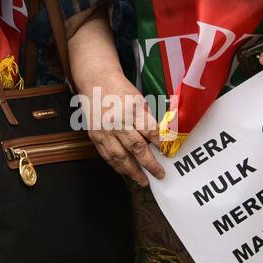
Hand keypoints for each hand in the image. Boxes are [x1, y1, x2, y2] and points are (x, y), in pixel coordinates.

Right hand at [77, 71, 166, 187]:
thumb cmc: (120, 90)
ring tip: (143, 180)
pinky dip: (116, 166)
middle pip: (136, 146)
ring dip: (132, 171)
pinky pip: (106, 155)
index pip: (150, 131)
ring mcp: (104, 130)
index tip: (168, 155)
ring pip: (119, 156)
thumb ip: (147, 119)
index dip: (161, 145)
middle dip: (150, 164)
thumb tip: (159, 139)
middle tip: (160, 175)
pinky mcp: (94, 135)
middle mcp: (117, 121)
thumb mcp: (139, 99)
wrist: (95, 82)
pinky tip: (125, 172)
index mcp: (131, 109)